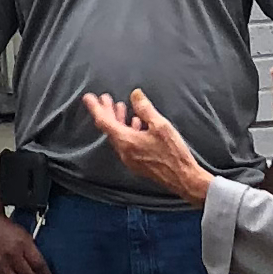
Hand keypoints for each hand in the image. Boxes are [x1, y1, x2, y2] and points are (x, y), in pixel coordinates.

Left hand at [81, 89, 210, 206]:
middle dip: (107, 112)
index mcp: (126, 141)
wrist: (183, 178)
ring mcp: (130, 159)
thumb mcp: (160, 126)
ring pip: (118, 136)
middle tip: (106, 99)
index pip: (104, 122)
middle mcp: (124, 152)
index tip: (89, 98)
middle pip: (109, 129)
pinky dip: (127, 130)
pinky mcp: (137, 163)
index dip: (96, 108)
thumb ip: (145, 109)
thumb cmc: (173, 154)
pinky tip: (135, 123)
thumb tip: (135, 95)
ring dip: (118, 120)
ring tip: (121, 107)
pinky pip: (126, 144)